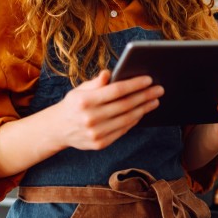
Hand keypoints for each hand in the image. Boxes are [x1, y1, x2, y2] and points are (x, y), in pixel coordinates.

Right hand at [48, 70, 162, 150]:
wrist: (58, 129)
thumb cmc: (73, 105)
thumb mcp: (79, 90)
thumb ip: (96, 83)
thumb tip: (110, 73)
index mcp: (84, 101)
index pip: (115, 90)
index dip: (134, 84)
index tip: (149, 79)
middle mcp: (90, 118)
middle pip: (124, 105)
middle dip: (144, 96)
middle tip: (159, 90)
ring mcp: (95, 133)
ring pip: (126, 119)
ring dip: (143, 109)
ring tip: (154, 101)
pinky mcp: (100, 144)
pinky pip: (122, 130)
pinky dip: (134, 120)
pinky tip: (141, 112)